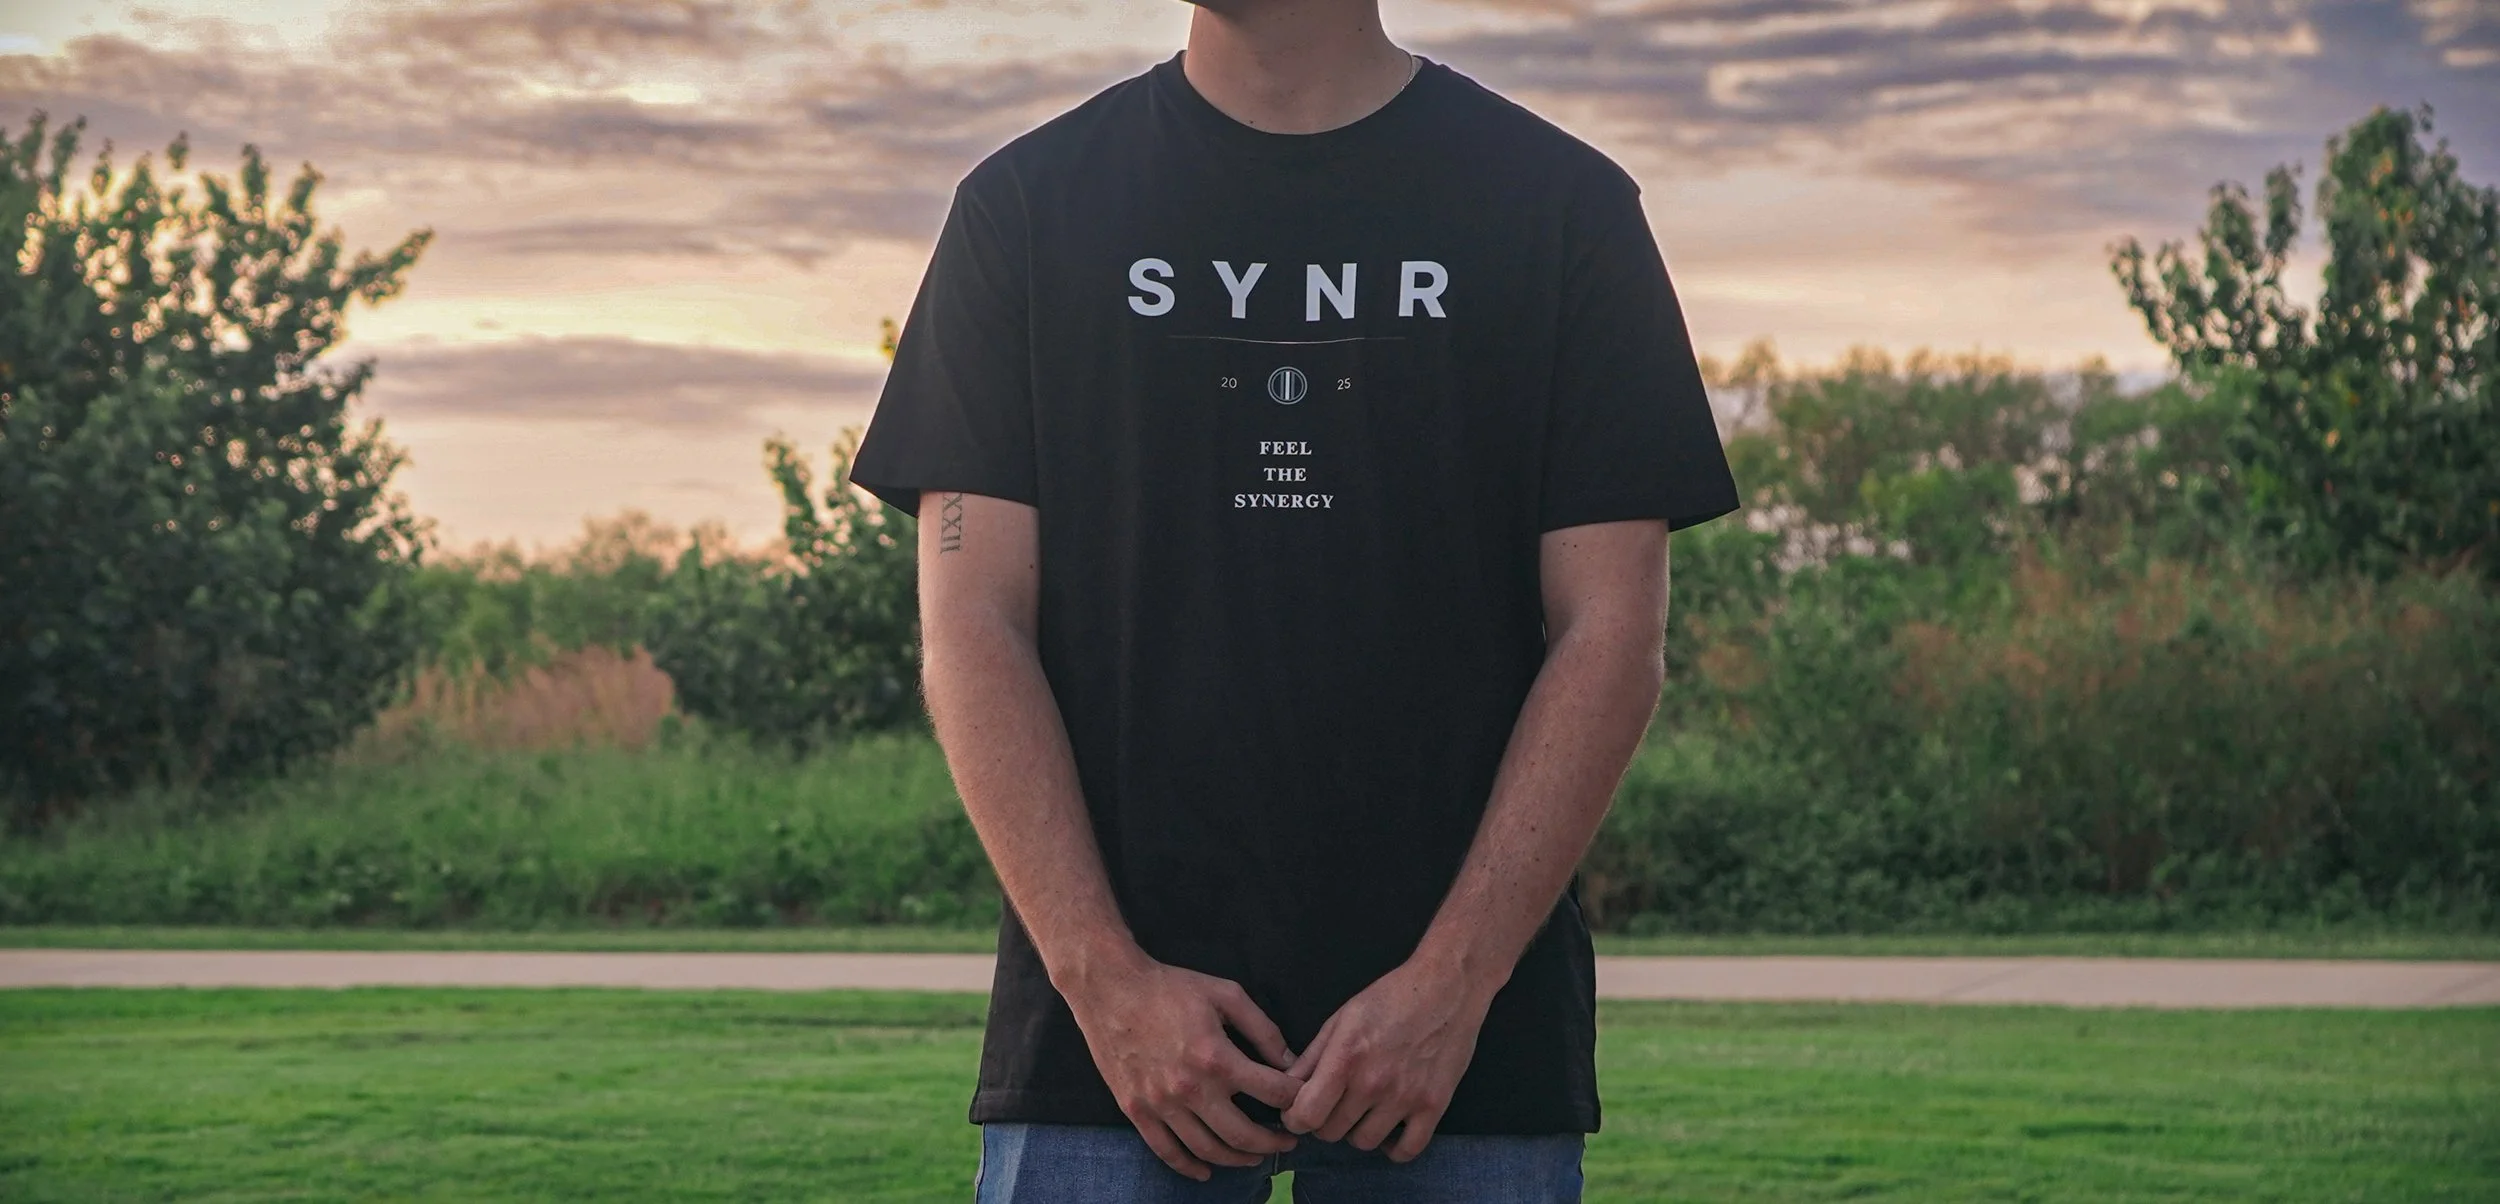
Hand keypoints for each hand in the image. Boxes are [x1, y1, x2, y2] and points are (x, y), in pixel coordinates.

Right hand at [1060, 950, 1303, 1180]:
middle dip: (1273, 1142)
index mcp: (1216, 1057)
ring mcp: (1161, 1104)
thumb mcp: (1226, 994)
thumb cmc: (1170, 987)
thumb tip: (1290, 1061)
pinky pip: (1166, 1151)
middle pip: (1243, 1134)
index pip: (1272, 1092)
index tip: (1302, 1103)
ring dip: (1238, 1159)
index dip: (1295, 1100)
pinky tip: (1206, 1171)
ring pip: (1208, 1149)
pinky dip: (1190, 1167)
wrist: (1110, 989)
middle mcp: (1190, 1088)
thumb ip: (1263, 1029)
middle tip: (1287, 1141)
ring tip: (1255, 1156)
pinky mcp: (1136, 1110)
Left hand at [1280, 957, 1491, 1162]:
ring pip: (1364, 1142)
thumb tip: (1285, 1087)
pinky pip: (1407, 1150)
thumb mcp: (1342, 1019)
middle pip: (1331, 1131)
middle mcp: (1373, 1083)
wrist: (1447, 988)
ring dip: (1356, 1131)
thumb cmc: (1390, 998)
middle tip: (1333, 1104)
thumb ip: (1312, 1057)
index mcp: (1346, 1058)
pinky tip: (1389, 1131)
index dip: (1295, 1118)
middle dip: (1324, 1121)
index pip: (1307, 1114)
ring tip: (1362, 1111)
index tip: (1299, 1111)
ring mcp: (1405, 1097)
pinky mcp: (1434, 1106)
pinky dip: (1394, 1149)